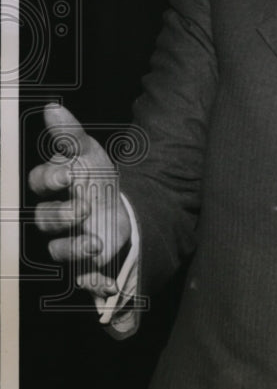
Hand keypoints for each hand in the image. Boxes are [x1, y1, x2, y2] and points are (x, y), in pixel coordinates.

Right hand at [29, 103, 130, 296]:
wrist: (124, 208)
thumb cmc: (98, 177)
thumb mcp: (89, 153)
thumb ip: (70, 135)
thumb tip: (53, 106)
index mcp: (54, 187)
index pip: (40, 182)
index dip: (50, 178)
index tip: (68, 173)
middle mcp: (57, 215)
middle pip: (45, 218)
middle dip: (62, 214)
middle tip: (85, 206)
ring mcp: (68, 239)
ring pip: (57, 250)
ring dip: (74, 248)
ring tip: (96, 241)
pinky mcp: (84, 263)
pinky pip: (81, 278)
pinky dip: (93, 281)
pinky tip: (107, 281)